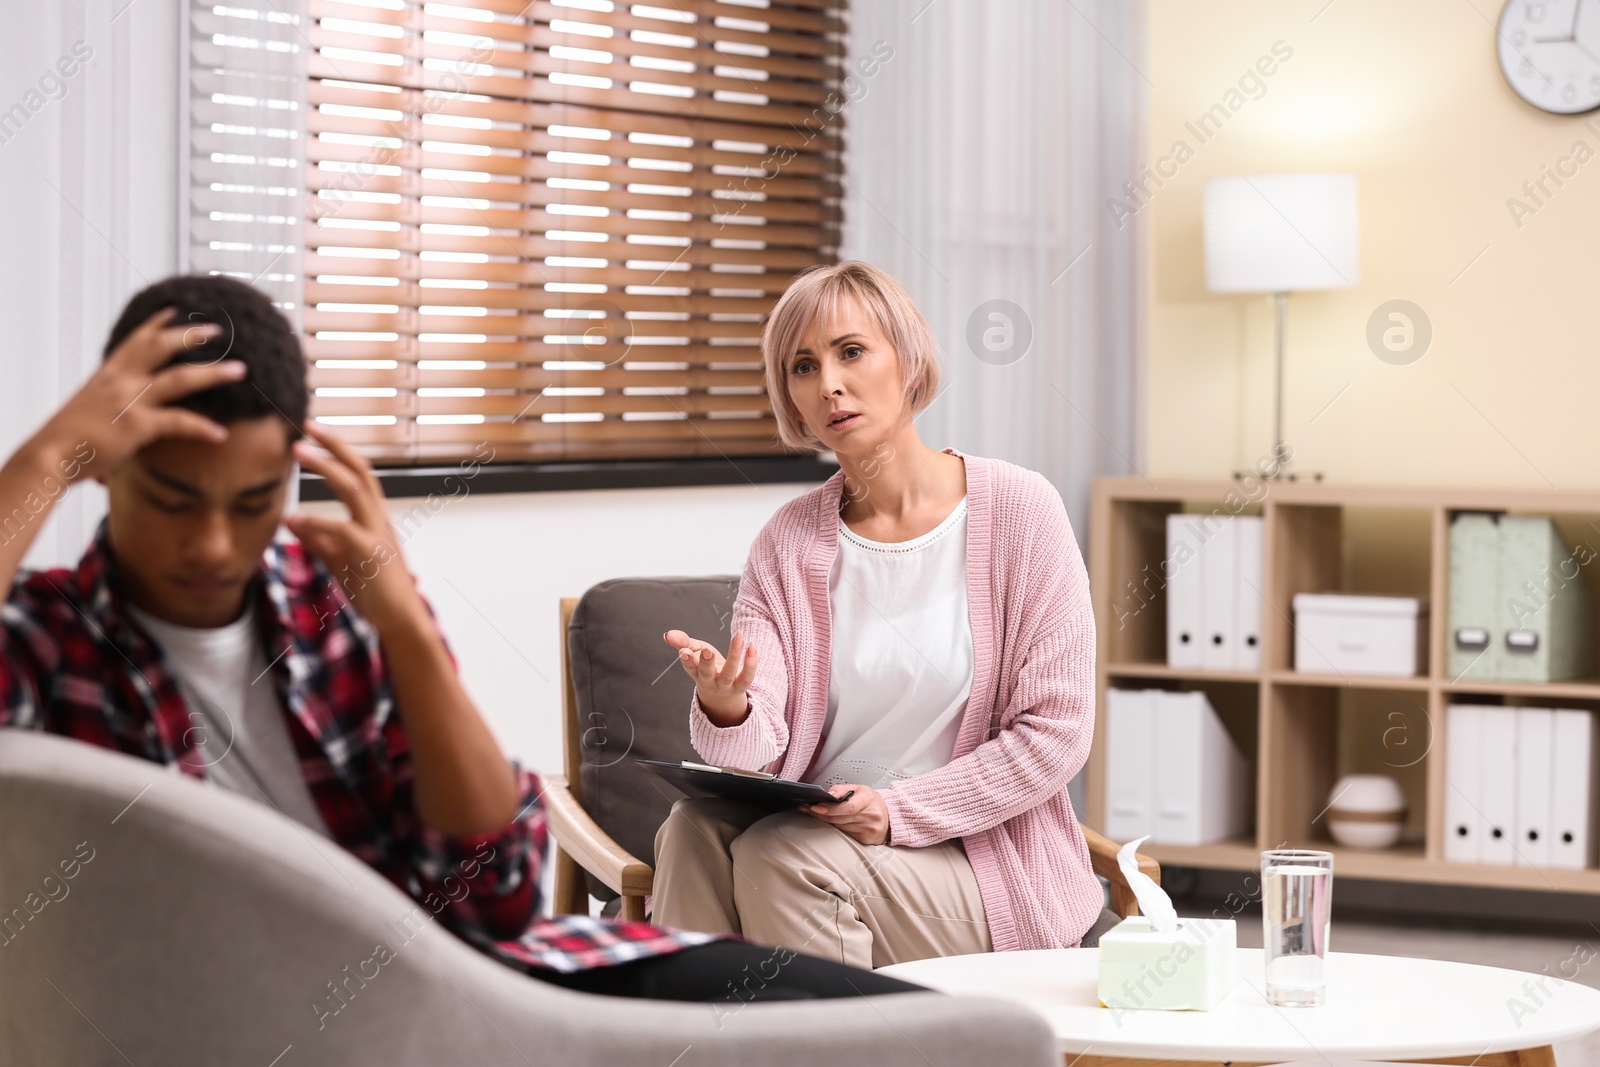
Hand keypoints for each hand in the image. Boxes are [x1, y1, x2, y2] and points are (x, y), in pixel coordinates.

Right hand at [27, 308, 240, 477]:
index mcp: (108, 374)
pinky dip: (203, 428)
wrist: (50, 455)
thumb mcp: (90, 408)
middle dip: (192, 335)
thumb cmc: (70, 438)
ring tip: (240, 370)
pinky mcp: (138, 425)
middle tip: (218, 329)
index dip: (156, 324)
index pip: (135, 340)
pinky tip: (220, 434)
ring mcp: (129, 400)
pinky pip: (179, 422)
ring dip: (214, 373)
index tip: (174, 310)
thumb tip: (124, 409)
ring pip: (181, 379)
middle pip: (161, 347)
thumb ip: (112, 402)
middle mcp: (120, 380)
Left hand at [283, 423, 421, 633]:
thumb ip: (318, 538)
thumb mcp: (340, 558)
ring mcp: (377, 533)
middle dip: (334, 445)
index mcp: (374, 516)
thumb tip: (291, 519)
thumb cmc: (374, 588)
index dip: (337, 449)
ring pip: (355, 489)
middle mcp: (378, 518)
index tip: (313, 432)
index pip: (359, 473)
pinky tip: (293, 517)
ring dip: (326, 467)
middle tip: (306, 427)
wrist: (399, 618)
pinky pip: (342, 530)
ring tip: (299, 451)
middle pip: (360, 470)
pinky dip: (317, 521)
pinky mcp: (370, 554)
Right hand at [662, 629, 756, 724]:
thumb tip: (668, 634)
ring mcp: (725, 685)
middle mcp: (709, 681)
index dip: (687, 660)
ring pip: (729, 673)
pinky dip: (751, 663)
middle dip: (706, 662)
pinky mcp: (740, 686)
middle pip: (706, 673)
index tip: (685, 652)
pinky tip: (752, 646)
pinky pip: (746, 676)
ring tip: (739, 635)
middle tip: (707, 651)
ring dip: (734, 654)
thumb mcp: (694, 652)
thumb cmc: (706, 666)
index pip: (689, 667)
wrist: (722, 693)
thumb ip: (683, 642)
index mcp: (695, 672)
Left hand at [804, 784, 888, 845]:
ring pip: (840, 827)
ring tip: (815, 813)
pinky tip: (830, 822)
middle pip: (840, 818)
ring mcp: (870, 829)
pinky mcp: (866, 839)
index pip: (848, 807)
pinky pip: (845, 834)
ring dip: (826, 821)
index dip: (830, 808)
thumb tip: (829, 795)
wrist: (890, 816)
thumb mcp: (859, 789)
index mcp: (869, 799)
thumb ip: (842, 789)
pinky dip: (836, 828)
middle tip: (807, 809)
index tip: (815, 807)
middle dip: (821, 814)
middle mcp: (871, 815)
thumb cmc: (871, 801)